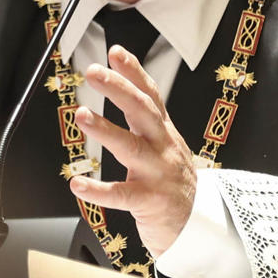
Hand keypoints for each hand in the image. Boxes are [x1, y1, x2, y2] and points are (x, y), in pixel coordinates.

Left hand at [67, 46, 197, 253]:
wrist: (199, 225)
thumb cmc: (175, 182)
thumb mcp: (166, 144)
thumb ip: (146, 119)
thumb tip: (124, 85)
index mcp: (164, 133)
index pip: (151, 95)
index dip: (134, 72)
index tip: (116, 52)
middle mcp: (163, 148)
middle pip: (143, 112)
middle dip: (118, 89)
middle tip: (94, 72)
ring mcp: (158, 174)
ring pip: (131, 148)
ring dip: (105, 130)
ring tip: (82, 115)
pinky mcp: (150, 202)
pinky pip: (121, 195)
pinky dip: (98, 190)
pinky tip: (77, 183)